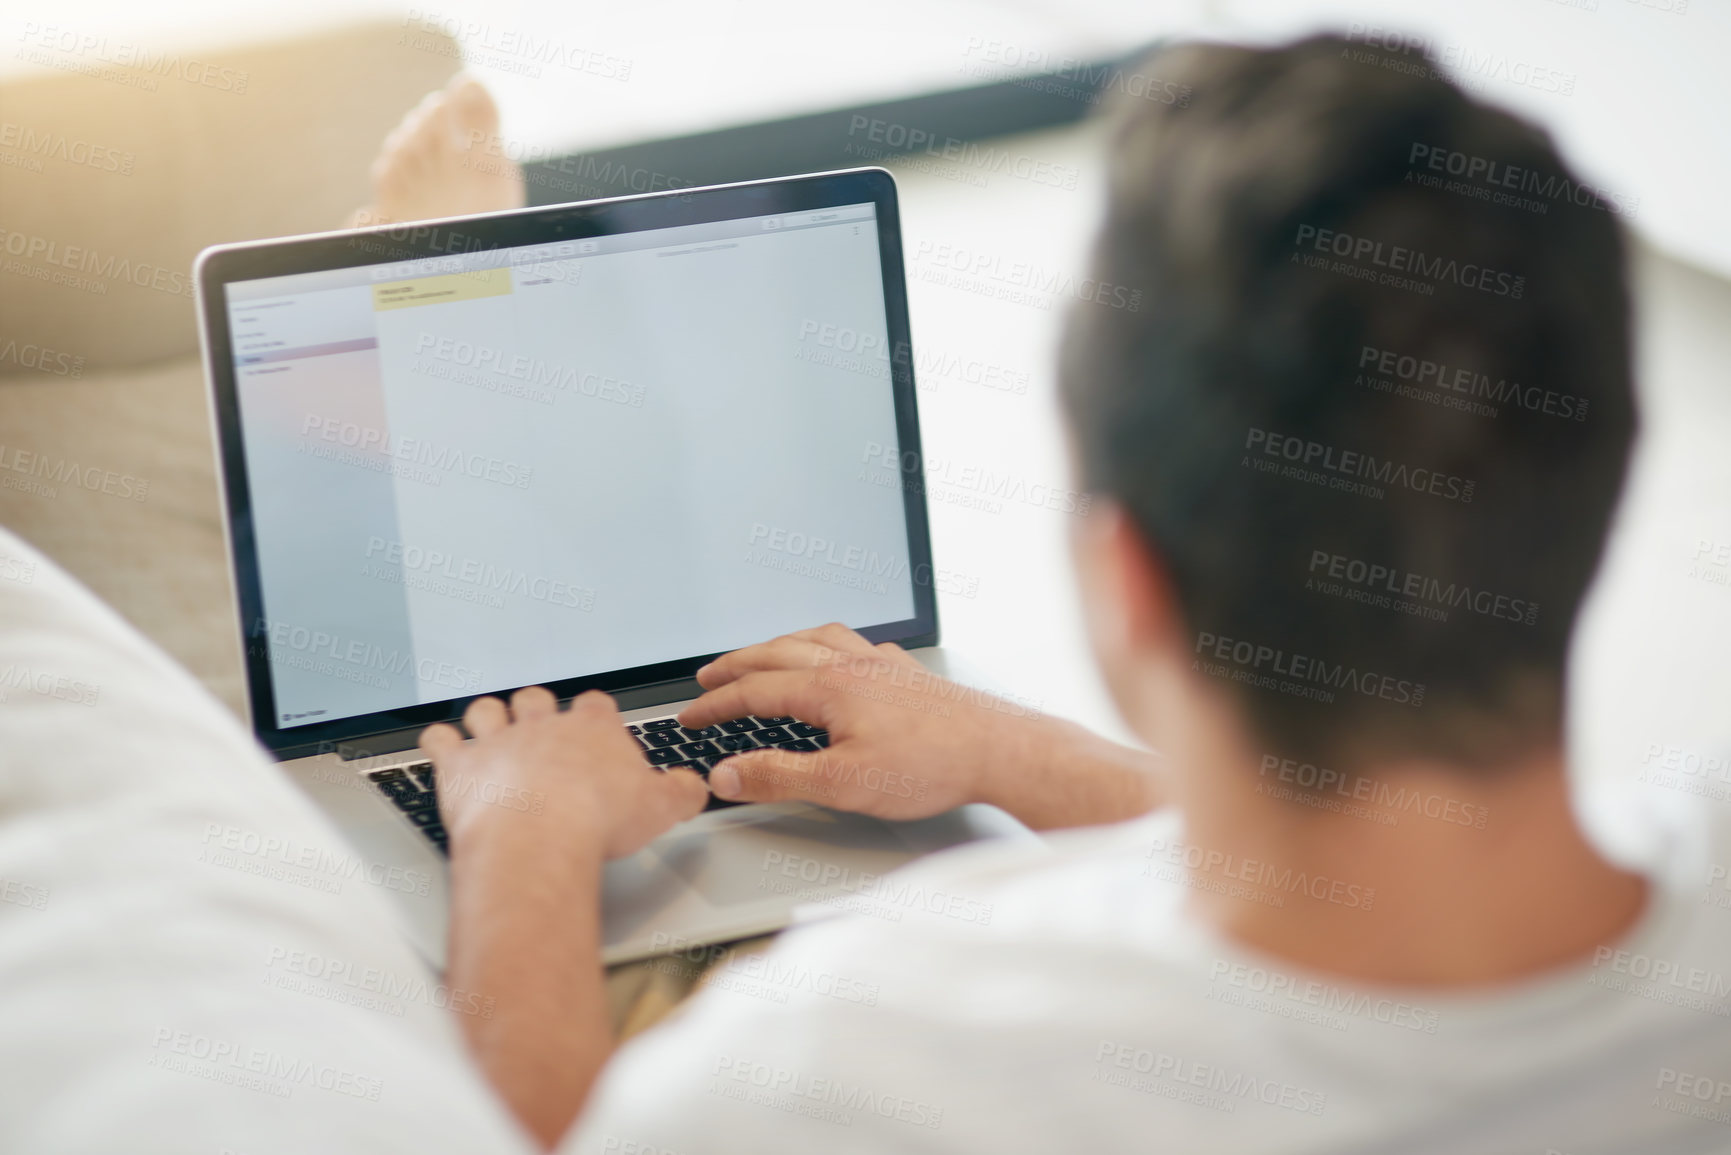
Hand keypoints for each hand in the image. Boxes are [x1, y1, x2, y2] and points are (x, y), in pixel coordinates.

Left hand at [420, 687, 707, 859]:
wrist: (539, 838)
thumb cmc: (597, 821)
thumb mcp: (662, 808)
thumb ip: (682, 792)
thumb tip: (695, 787)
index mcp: (591, 729)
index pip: (594, 705)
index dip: (591, 715)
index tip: (592, 726)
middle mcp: (543, 726)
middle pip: (536, 698)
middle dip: (535, 708)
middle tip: (538, 723)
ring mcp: (498, 742)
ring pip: (486, 710)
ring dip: (486, 716)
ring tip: (489, 726)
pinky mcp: (460, 767)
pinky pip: (439, 739)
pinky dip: (437, 740)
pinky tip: (439, 744)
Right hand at [676, 623, 1048, 820]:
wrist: (999, 750)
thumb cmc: (932, 765)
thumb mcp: (842, 784)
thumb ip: (779, 777)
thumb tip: (728, 775)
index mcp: (829, 688)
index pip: (754, 690)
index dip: (715, 705)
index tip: (690, 717)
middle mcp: (852, 665)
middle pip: (777, 653)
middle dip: (736, 665)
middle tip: (707, 678)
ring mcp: (881, 664)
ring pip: (814, 639)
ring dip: (777, 646)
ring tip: (759, 656)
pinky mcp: (907, 672)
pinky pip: (853, 642)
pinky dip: (826, 644)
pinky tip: (834, 657)